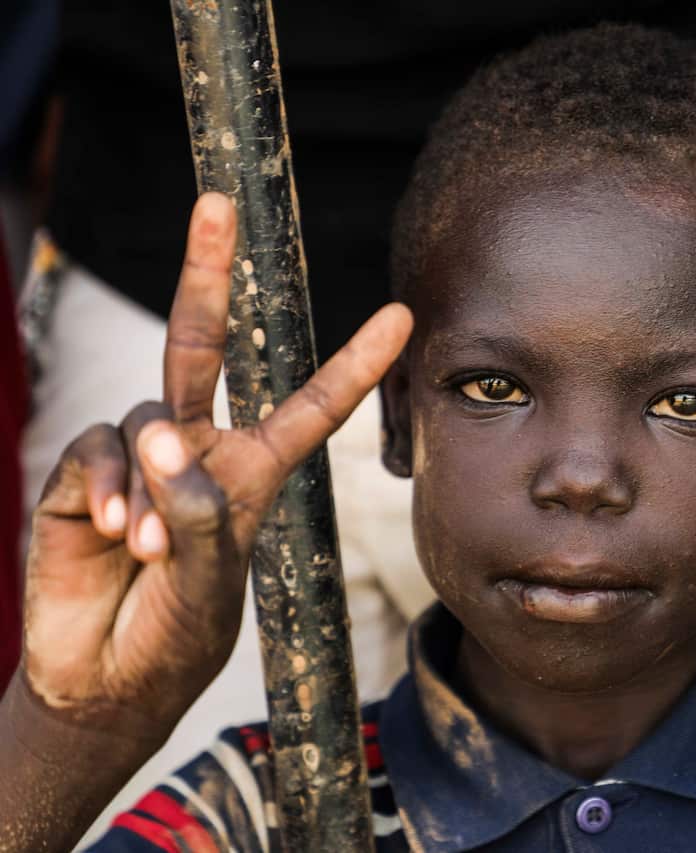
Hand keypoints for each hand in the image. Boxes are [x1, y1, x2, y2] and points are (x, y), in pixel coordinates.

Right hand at [19, 193, 412, 731]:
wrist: (105, 679)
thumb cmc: (177, 635)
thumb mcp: (209, 583)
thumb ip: (195, 513)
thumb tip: (161, 438)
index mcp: (254, 472)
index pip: (312, 407)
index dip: (354, 363)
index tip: (400, 317)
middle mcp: (200, 449)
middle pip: (203, 345)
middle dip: (207, 273)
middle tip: (216, 204)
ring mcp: (140, 456)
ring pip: (150, 416)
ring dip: (151, 480)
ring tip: (147, 546)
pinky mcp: (82, 472)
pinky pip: (97, 447)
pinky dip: (106, 485)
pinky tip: (111, 533)